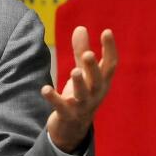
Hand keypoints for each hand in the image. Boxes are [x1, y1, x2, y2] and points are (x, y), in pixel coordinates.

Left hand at [41, 27, 116, 152]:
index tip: (106, 32)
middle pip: (98, 80)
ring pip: (83, 95)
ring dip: (79, 83)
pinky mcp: (67, 115)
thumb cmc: (81, 95)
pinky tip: (44, 89)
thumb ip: (81, 51)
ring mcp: (82, 106)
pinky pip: (61, 107)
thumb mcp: (83, 73)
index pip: (110, 65)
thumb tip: (80, 27)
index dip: (110, 49)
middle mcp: (95, 94)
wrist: (73, 128)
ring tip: (74, 71)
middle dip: (93, 67)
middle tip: (88, 55)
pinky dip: (53, 98)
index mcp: (102, 82)